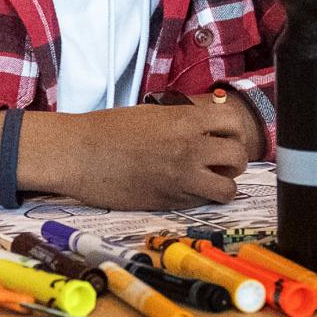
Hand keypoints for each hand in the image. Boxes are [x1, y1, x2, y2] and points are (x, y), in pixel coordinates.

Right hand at [53, 104, 246, 208]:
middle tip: (216, 162)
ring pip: (228, 189)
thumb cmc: (104, 130)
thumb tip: (204, 125)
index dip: (231, 131)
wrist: (77, 153)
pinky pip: (202, 203)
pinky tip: (182, 190)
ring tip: (205, 181)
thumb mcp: (149, 113)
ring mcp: (181, 178)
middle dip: (231, 161)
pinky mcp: (169, 201)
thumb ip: (180, 119)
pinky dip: (199, 199)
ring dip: (222, 185)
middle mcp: (189, 149)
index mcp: (183, 121)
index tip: (221, 135)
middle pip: (238, 158)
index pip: (233, 123)